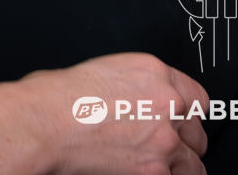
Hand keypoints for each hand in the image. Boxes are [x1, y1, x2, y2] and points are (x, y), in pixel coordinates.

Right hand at [0, 52, 208, 174]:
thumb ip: (133, 88)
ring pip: (192, 160)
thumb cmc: (53, 97)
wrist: (41, 124)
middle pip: (197, 130)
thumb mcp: (99, 72)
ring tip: (155, 162)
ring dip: (178, 163)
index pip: (197, 97)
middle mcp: (167, 103)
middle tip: (162, 144)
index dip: (185, 112)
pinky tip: (146, 170)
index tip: (179, 121)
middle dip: (182, 138)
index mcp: (153, 72)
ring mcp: (164, 139)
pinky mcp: (154, 169)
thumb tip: (138, 103)